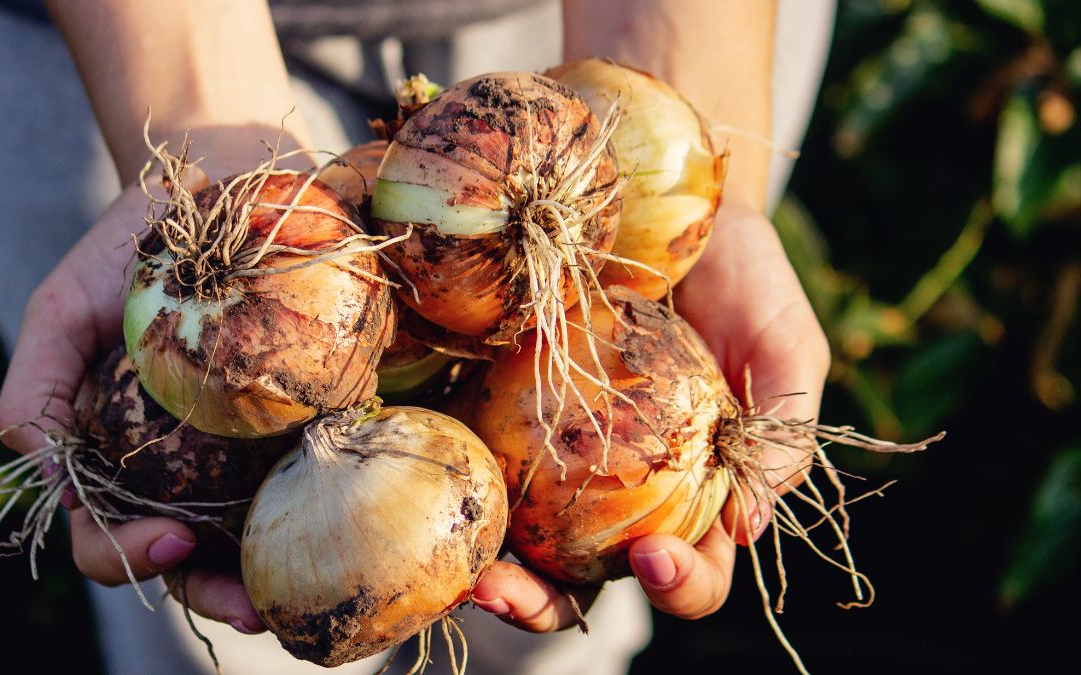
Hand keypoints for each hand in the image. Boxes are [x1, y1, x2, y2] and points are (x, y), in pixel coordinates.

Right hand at [0, 127, 307, 633]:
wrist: (217, 181)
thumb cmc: (129, 248)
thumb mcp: (62, 310)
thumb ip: (38, 393)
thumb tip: (52, 483)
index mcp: (121, 454)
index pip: (109, 533)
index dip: (128, 555)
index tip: (171, 538)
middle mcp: (186, 464)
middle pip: (193, 555)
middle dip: (218, 590)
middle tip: (256, 605)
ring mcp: (250, 444)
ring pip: (259, 531)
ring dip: (279, 571)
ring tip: (306, 592)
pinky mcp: (311, 411)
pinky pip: (322, 468)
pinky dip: (334, 502)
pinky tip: (355, 515)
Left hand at [471, 197, 830, 625]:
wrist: (674, 200)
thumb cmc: (746, 278)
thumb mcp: (784, 346)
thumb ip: (781, 432)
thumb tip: (748, 526)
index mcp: (698, 493)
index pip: (693, 568)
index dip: (680, 584)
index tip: (653, 557)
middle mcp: (624, 489)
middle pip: (584, 576)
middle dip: (545, 603)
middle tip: (507, 591)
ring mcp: (560, 454)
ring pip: (520, 536)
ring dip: (488, 565)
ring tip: (465, 570)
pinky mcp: (507, 408)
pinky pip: (478, 456)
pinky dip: (456, 481)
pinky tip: (432, 482)